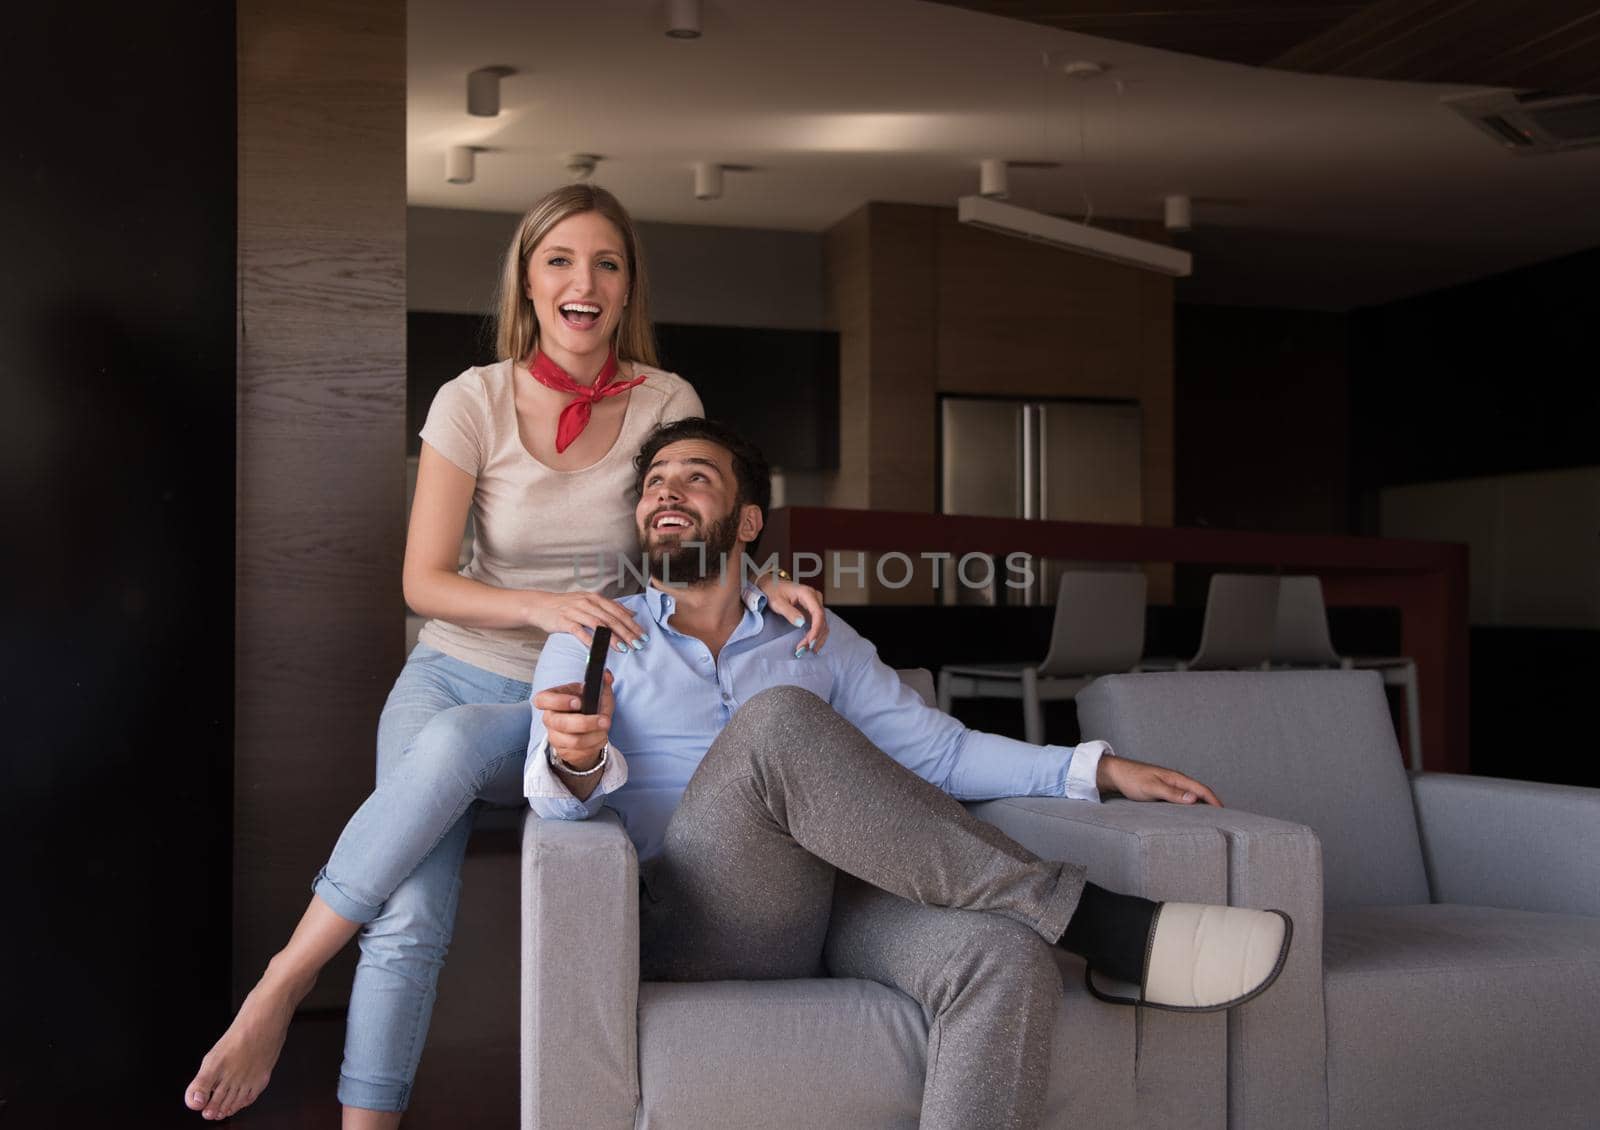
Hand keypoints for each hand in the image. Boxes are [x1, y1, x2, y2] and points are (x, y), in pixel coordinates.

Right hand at [528, 591, 645, 653]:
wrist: (540, 605)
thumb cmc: (567, 605)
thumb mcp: (589, 601)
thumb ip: (610, 607)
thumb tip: (632, 614)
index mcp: (595, 598)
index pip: (618, 612)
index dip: (632, 624)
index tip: (643, 635)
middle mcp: (587, 603)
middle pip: (611, 619)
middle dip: (627, 633)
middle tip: (638, 644)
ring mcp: (576, 611)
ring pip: (599, 625)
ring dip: (613, 638)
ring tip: (625, 648)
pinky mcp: (564, 621)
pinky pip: (580, 631)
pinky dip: (591, 641)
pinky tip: (599, 650)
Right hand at [535, 671, 613, 772]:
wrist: (588, 731)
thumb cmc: (589, 708)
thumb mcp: (597, 693)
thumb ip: (602, 683)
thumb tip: (607, 676)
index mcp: (553, 699)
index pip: (542, 700)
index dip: (558, 701)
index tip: (578, 702)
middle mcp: (550, 718)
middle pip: (561, 723)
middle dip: (586, 723)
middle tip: (605, 720)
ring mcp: (555, 736)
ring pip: (573, 741)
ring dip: (595, 735)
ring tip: (605, 729)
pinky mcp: (563, 751)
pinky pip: (579, 752)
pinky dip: (594, 745)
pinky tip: (600, 738)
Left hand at [757, 573, 828, 653]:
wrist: (771, 584)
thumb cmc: (773, 591)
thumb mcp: (777, 602)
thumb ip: (789, 612)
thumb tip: (801, 623)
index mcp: (807, 593)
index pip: (818, 614)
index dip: (816, 630)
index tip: (810, 642)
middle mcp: (815, 598)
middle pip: (822, 621)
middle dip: (814, 637)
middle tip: (803, 650)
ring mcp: (816, 604)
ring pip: (823, 624)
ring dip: (816, 638)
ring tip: (806, 650)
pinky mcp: (813, 610)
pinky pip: (819, 624)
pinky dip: (816, 635)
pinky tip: (811, 644)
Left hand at [1097, 754, 1221, 806]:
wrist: (1115, 773)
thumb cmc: (1132, 779)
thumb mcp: (1152, 788)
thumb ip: (1172, 794)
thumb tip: (1195, 799)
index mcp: (1176, 778)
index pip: (1202, 790)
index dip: (1215, 801)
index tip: (1226, 813)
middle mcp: (1175, 780)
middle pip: (1200, 792)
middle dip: (1212, 803)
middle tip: (1224, 819)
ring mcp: (1169, 784)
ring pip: (1191, 795)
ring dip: (1201, 805)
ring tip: (1210, 818)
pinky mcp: (1162, 789)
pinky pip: (1181, 797)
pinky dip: (1189, 805)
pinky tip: (1188, 814)